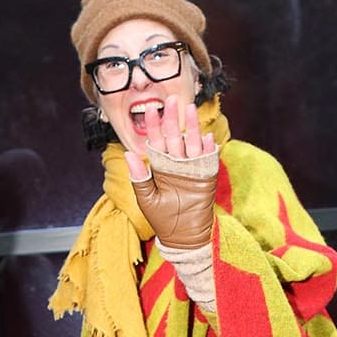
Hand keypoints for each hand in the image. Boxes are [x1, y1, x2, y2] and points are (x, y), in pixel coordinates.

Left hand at [124, 100, 217, 249]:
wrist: (183, 236)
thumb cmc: (162, 219)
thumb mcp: (146, 198)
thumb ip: (138, 177)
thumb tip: (128, 154)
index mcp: (160, 166)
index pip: (155, 140)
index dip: (152, 125)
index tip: (148, 109)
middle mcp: (176, 163)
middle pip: (174, 136)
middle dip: (172, 118)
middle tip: (171, 99)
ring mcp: (192, 169)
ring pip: (192, 143)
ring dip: (192, 127)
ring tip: (190, 110)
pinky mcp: (206, 177)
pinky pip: (208, 160)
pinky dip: (208, 149)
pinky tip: (206, 138)